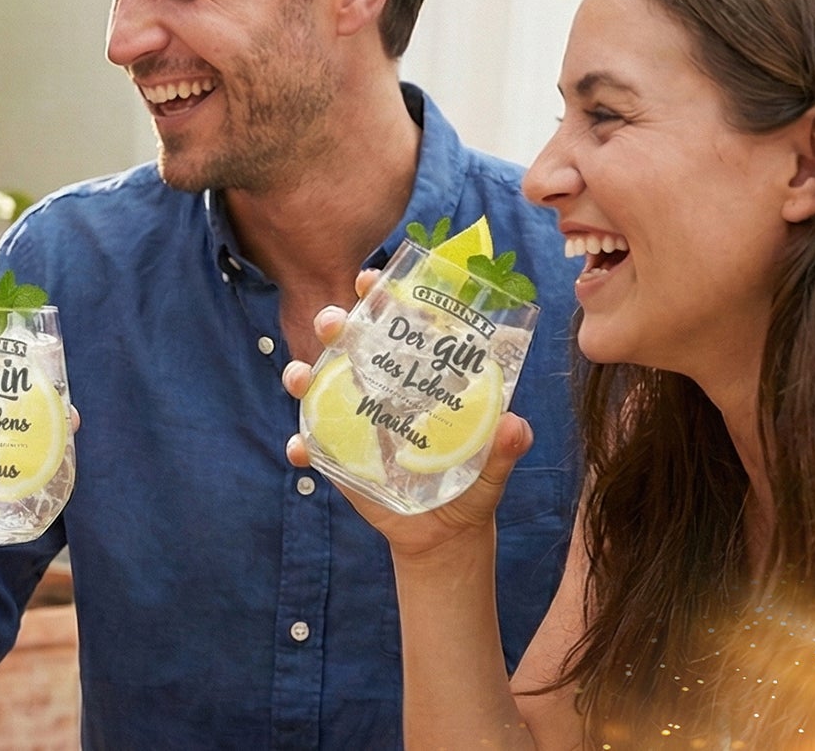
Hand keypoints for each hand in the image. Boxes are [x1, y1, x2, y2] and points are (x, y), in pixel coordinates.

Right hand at [279, 269, 536, 558]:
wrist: (444, 534)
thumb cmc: (472, 485)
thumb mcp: (494, 466)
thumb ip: (506, 448)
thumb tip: (514, 425)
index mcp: (419, 377)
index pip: (397, 324)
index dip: (380, 296)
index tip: (370, 279)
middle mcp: (381, 389)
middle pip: (349, 344)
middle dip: (333, 323)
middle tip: (333, 322)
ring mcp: (354, 422)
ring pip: (318, 386)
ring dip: (302, 374)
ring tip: (300, 377)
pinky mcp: (337, 458)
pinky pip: (311, 446)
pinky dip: (300, 446)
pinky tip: (300, 450)